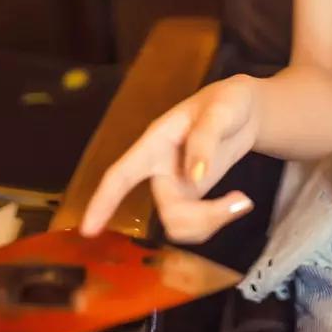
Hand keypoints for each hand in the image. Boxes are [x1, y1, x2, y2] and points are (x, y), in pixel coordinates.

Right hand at [81, 76, 260, 241]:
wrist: (245, 112)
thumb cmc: (228, 101)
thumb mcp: (221, 109)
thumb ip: (205, 139)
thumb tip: (194, 179)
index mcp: (155, 143)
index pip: (121, 175)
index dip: (102, 202)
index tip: (87, 230)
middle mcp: (160, 171)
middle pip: (165, 212)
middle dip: (203, 217)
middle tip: (243, 200)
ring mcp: (176, 188)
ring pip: (181, 226)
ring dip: (213, 223)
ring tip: (243, 200)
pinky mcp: (193, 200)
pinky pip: (197, 226)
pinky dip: (220, 221)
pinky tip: (239, 203)